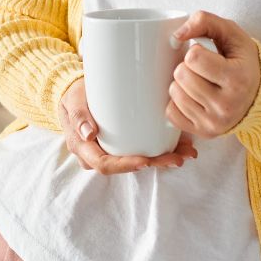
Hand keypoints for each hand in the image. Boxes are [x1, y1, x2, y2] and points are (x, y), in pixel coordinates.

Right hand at [59, 77, 197, 173]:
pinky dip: (163, 149)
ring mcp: (113, 151)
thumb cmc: (74, 97)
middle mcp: (100, 155)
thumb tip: (88, 134)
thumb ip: (79, 115)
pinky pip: (143, 151)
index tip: (146, 161)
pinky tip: (182, 145)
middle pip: (127, 166)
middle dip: (154, 164)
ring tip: (186, 152)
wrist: (76, 94)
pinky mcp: (125, 145)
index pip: (105, 164)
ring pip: (139, 161)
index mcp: (85, 150)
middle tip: (177, 158)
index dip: (126, 165)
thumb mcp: (73, 101)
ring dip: (163, 158)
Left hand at [165, 10, 260, 138]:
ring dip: (181, 83)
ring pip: (174, 94)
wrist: (260, 96)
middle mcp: (227, 105)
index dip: (195, 50)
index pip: (194, 58)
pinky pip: (171, 113)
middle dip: (186, 66)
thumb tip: (176, 35)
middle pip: (181, 76)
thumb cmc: (243, 62)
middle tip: (202, 68)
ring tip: (199, 81)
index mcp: (237, 79)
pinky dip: (178, 102)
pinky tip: (193, 96)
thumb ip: (205, 21)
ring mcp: (215, 122)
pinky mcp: (204, 133)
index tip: (206, 53)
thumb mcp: (232, 34)